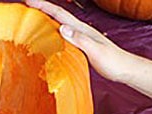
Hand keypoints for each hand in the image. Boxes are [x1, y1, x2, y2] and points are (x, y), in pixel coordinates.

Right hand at [25, 0, 140, 82]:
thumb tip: (61, 28)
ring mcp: (81, 37)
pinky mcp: (82, 45)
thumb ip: (79, 39)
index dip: (44, 6)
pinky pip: (63, 35)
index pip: (59, 14)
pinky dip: (53, 32)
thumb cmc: (113, 62)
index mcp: (81, 29)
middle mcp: (80, 30)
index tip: (29, 1)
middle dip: (42, 9)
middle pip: (58, 15)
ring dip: (46, 18)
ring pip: (60, 24)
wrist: (126, 69)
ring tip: (33, 19)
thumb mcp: (95, 50)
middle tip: (26, 6)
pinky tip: (50, 37)